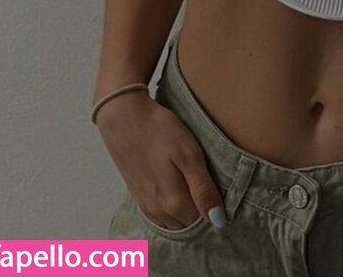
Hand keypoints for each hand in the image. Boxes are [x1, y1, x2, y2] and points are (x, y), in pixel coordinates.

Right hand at [98, 88, 225, 230]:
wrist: (123, 118)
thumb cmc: (160, 132)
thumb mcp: (189, 154)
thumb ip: (203, 189)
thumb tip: (218, 219)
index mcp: (174, 203)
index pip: (203, 220)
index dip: (214, 206)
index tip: (219, 189)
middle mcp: (158, 211)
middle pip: (187, 223)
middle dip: (199, 210)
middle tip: (206, 184)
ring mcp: (145, 204)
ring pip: (172, 220)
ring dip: (184, 209)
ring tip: (190, 183)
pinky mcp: (137, 195)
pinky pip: (158, 212)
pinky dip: (169, 206)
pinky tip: (173, 185)